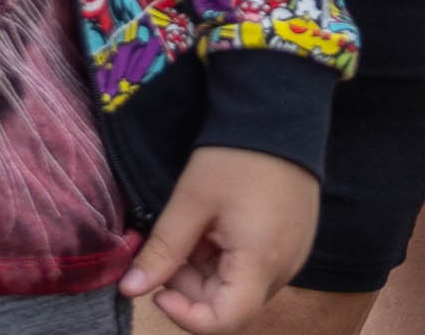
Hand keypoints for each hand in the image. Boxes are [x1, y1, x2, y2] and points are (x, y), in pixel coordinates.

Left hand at [126, 145, 318, 331]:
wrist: (282, 111)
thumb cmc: (236, 155)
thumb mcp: (191, 201)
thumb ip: (163, 251)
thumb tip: (131, 289)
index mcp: (261, 262)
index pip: (223, 322)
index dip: (184, 315)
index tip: (159, 290)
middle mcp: (283, 268)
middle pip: (230, 305)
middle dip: (191, 289)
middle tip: (172, 249)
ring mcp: (292, 255)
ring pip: (240, 287)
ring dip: (208, 273)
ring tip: (195, 230)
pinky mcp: (293, 241)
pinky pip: (256, 268)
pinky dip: (228, 259)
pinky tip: (216, 227)